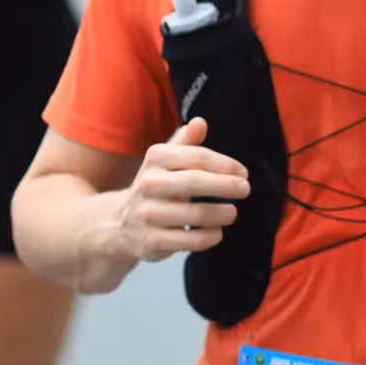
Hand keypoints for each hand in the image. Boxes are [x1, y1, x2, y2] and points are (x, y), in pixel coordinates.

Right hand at [116, 119, 249, 262]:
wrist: (120, 222)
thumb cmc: (154, 186)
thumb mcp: (164, 161)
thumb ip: (184, 142)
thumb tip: (200, 122)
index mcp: (155, 159)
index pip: (196, 157)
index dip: (224, 164)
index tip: (243, 172)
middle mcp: (148, 184)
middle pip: (194, 182)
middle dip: (225, 185)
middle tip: (245, 189)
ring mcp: (149, 214)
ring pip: (197, 214)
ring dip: (221, 213)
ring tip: (232, 212)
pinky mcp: (153, 241)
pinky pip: (192, 240)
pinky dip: (211, 236)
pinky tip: (217, 231)